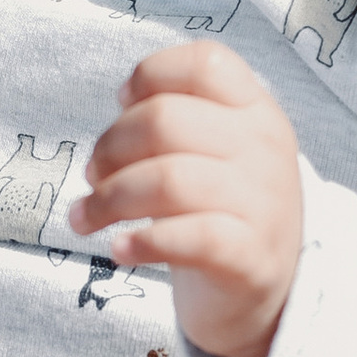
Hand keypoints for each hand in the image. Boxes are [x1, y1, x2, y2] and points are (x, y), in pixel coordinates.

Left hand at [68, 43, 303, 356]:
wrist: (270, 293)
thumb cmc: (224, 211)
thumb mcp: (217, 151)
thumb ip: (179, 120)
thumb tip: (123, 104)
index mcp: (257, 112)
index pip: (206, 63)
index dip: (150, 75)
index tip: (123, 106)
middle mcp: (264, 150)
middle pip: (165, 119)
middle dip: (110, 146)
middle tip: (94, 177)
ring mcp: (262, 204)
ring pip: (166, 179)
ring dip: (107, 199)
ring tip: (86, 217)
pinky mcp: (248, 258)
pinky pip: (187, 238)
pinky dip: (142, 242)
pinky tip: (121, 249)